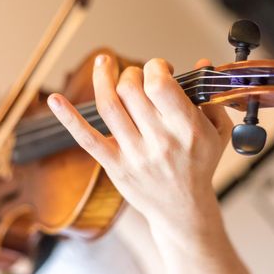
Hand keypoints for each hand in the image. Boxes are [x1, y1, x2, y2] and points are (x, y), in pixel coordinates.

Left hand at [47, 54, 232, 222]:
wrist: (184, 210)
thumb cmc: (200, 167)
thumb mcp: (218, 133)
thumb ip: (209, 97)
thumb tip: (200, 63)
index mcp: (186, 128)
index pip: (160, 85)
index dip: (155, 67)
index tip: (159, 69)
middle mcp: (159, 140)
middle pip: (132, 90)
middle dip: (132, 73)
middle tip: (137, 77)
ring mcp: (134, 154)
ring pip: (110, 106)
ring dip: (103, 78)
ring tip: (103, 63)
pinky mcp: (115, 165)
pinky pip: (87, 138)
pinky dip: (69, 118)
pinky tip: (55, 100)